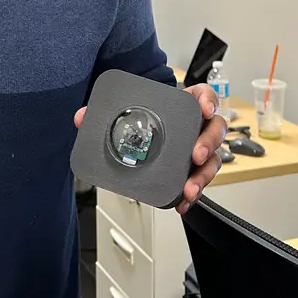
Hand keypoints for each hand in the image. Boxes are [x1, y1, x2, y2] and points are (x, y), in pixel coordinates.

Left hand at [73, 83, 226, 214]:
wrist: (140, 138)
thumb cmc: (143, 120)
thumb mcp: (127, 112)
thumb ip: (104, 112)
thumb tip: (82, 117)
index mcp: (184, 106)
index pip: (204, 95)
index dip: (208, 100)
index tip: (204, 108)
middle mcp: (195, 127)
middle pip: (215, 130)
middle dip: (208, 143)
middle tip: (195, 155)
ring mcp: (197, 149)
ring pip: (213, 160)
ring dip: (203, 175)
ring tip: (189, 188)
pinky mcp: (191, 171)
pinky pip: (198, 182)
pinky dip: (191, 194)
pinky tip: (182, 202)